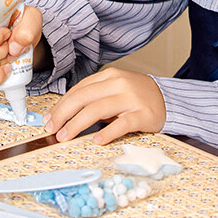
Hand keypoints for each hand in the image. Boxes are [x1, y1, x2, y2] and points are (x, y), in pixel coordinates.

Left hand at [44, 67, 165, 144]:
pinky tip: (97, 140)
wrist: (167, 100)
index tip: (49, 118)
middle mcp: (118, 84)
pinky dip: (107, 132)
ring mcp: (131, 99)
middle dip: (63, 114)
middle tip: (52, 128)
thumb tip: (64, 115)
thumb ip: (93, 98)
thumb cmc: (136, 98)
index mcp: (109, 76)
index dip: (60, 105)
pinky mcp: (142, 115)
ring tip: (65, 136)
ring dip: (77, 124)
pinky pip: (122, 124)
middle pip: (83, 98)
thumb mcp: (114, 90)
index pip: (78, 90)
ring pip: (97, 109)